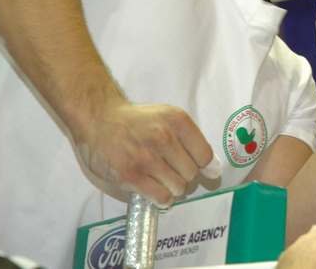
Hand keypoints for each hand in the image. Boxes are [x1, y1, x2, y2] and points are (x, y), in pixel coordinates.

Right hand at [72, 96, 220, 205]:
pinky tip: (154, 190)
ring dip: (172, 188)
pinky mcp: (130, 175)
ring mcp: (146, 157)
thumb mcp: (169, 118)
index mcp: (177, 121)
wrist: (100, 119)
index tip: (194, 166)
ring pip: (178, 187)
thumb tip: (214, 170)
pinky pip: (160, 197)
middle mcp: (164, 137)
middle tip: (170, 170)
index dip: (202, 166)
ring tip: (160, 179)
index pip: (204, 155)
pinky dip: (162, 198)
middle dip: (184, 176)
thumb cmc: (138, 121)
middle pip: (192, 174)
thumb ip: (193, 141)